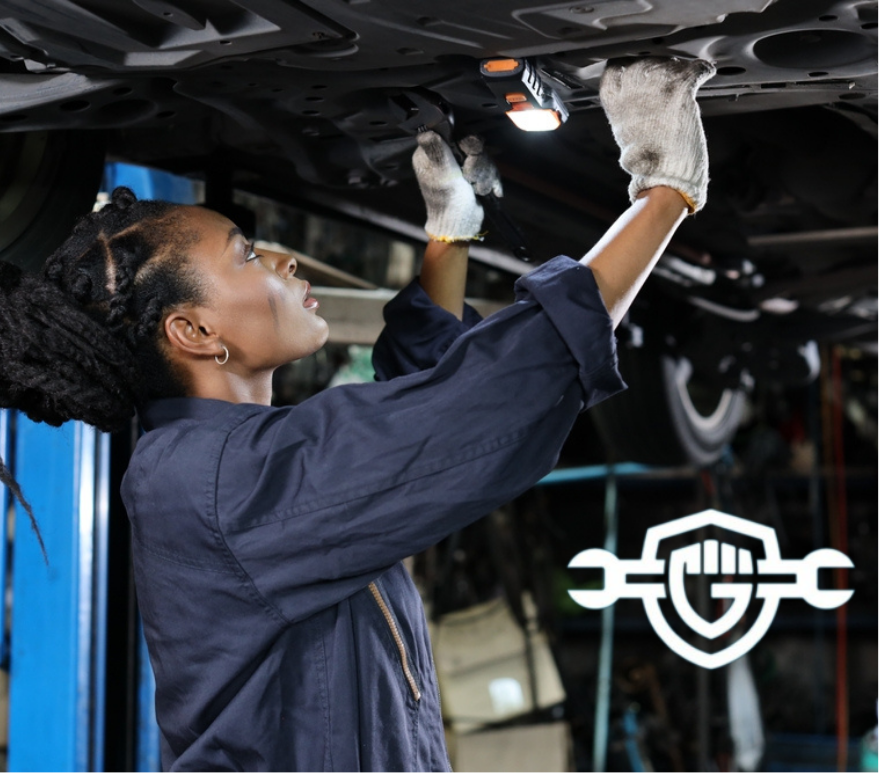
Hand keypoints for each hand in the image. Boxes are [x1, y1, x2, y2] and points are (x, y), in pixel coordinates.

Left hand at [412, 131, 501, 241]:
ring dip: (484, 175)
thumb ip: (437, 152)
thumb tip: (425, 132)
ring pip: (483, 156)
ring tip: (476, 189)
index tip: (466, 158)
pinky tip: (484, 191)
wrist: (462, 225)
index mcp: (432, 154)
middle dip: (477, 164)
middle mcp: (446, 156)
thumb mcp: (442, 175)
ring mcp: (461, 165)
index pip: (455, 133)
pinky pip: (489, 167)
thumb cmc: (448, 203)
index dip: (466, 146)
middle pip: (473, 144)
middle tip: (469, 179)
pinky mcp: (473, 174)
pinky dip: (490, 181)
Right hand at [600, 57, 715, 212]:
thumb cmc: (646, 162)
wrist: (662, 178)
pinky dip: (702, 70)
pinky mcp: (679, 93)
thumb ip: (628, 109)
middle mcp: (632, 91)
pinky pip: (694, 69)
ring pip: (669, 62)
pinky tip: (705, 72)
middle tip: (668, 73)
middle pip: (644, 60)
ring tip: (685, 75)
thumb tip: (636, 94)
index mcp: (614, 102)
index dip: (630, 65)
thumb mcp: (626, 131)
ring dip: (680, 67)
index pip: (616, 68)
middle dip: (658, 64)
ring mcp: (655, 90)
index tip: (641, 71)